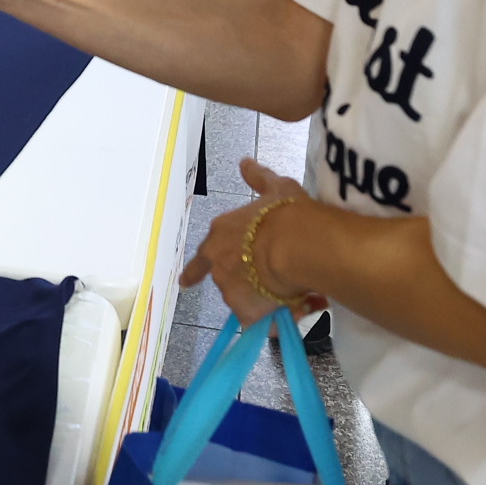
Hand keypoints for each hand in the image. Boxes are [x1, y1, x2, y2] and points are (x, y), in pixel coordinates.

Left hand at [180, 158, 327, 325]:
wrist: (296, 245)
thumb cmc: (285, 213)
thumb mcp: (276, 188)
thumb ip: (259, 178)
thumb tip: (245, 162)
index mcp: (219, 236)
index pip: (200, 259)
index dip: (194, 272)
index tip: (185, 283)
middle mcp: (218, 266)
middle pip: (229, 280)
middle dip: (249, 282)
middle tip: (278, 278)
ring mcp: (231, 292)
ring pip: (248, 302)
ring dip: (266, 300)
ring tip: (296, 291)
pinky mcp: (248, 314)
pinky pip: (264, 322)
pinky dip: (279, 319)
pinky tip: (300, 310)